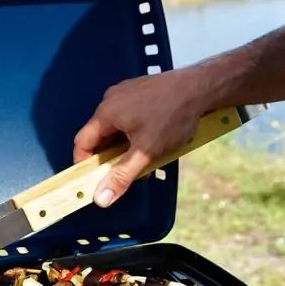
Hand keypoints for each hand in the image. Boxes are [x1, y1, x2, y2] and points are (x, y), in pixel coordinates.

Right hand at [73, 67, 210, 207]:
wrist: (202, 87)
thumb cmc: (173, 116)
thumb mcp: (146, 152)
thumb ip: (121, 175)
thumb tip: (100, 198)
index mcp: (106, 113)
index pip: (82, 142)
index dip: (84, 163)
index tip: (94, 178)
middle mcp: (110, 100)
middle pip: (99, 134)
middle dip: (110, 156)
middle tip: (126, 170)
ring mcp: (125, 92)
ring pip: (115, 126)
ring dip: (124, 144)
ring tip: (145, 155)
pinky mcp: (139, 90)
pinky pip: (128, 115)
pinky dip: (134, 131)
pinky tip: (153, 137)